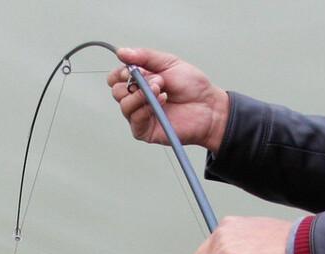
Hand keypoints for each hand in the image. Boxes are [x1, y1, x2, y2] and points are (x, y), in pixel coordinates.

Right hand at [106, 47, 230, 152]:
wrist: (209, 106)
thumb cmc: (192, 86)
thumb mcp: (169, 62)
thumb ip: (145, 56)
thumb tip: (121, 51)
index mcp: (139, 81)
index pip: (115, 78)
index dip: (121, 73)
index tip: (135, 69)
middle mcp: (135, 98)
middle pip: (116, 91)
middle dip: (135, 82)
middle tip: (157, 80)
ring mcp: (138, 115)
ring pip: (124, 105)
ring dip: (142, 95)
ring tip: (161, 90)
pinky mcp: (144, 130)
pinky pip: (134, 119)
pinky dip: (146, 108)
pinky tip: (162, 102)